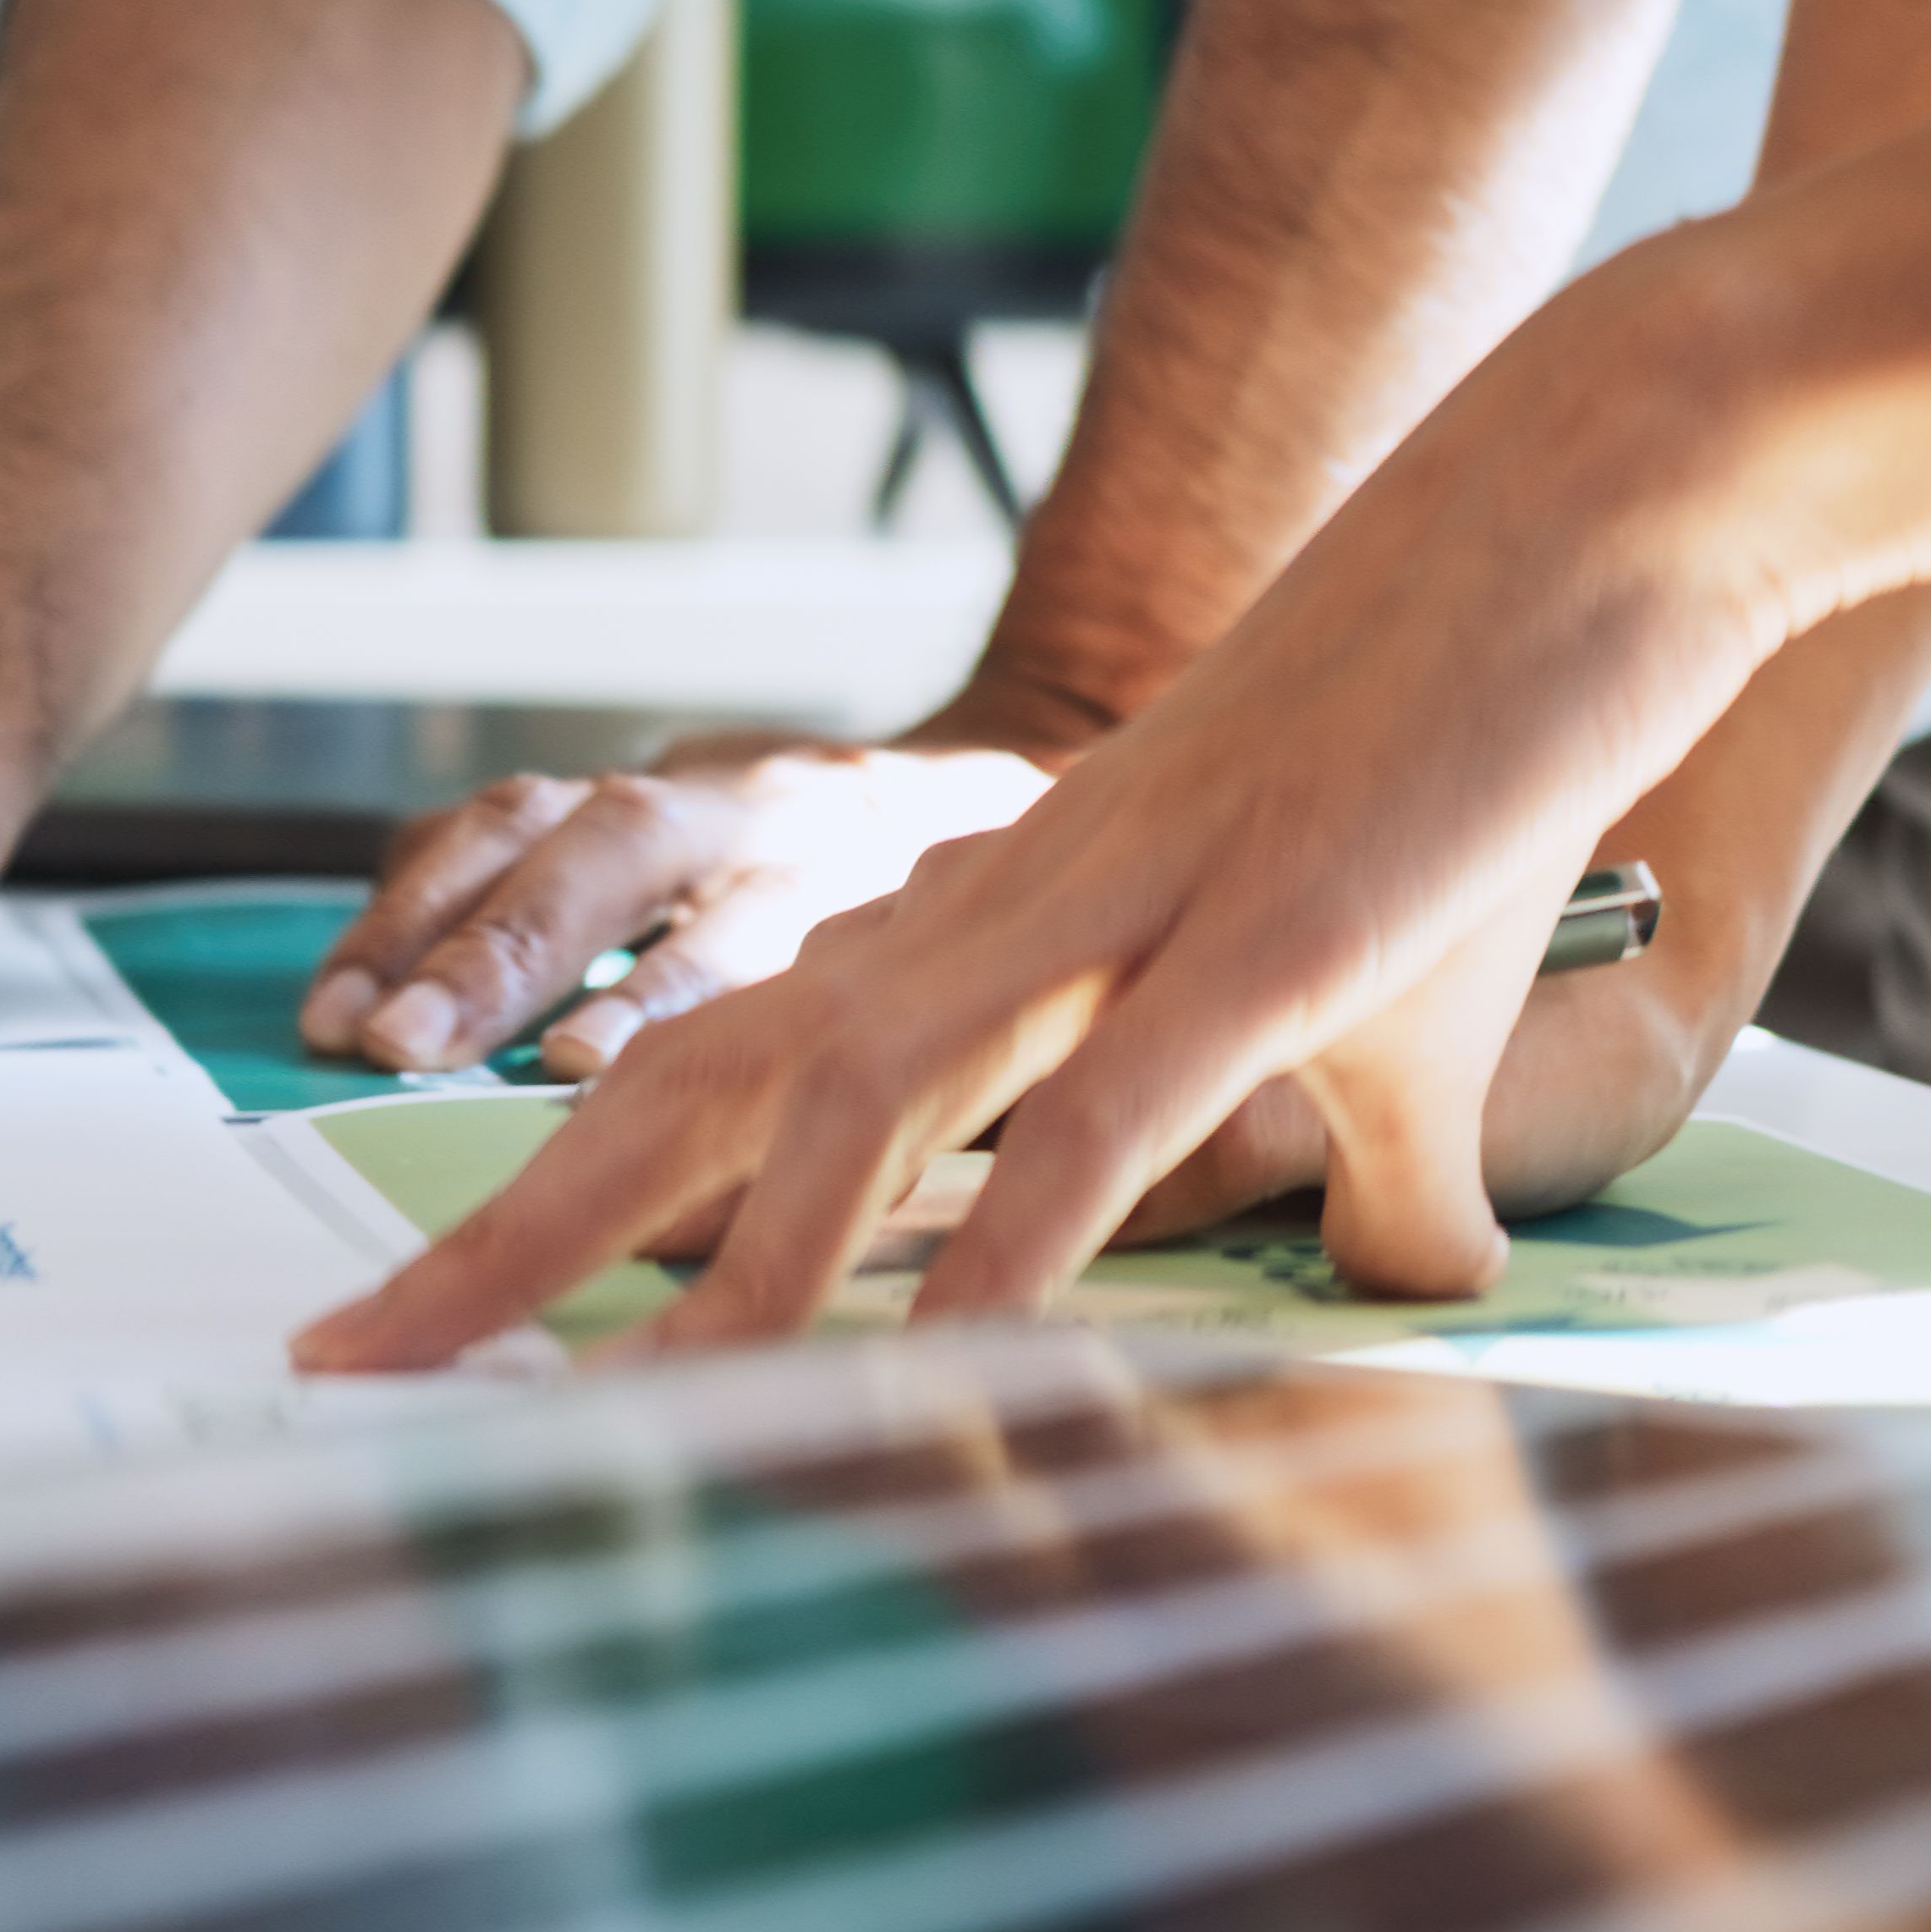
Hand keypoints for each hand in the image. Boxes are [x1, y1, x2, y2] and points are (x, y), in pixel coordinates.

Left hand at [290, 320, 1796, 1364]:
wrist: (1579, 514)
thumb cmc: (1463, 768)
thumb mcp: (1382, 1014)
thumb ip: (1350, 1155)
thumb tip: (1399, 1281)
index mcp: (965, 925)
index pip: (697, 1070)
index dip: (541, 1194)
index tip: (409, 1318)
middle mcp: (984, 915)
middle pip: (686, 1087)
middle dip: (510, 1241)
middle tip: (351, 1366)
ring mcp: (1119, 919)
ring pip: (854, 1107)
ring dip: (725, 1276)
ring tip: (593, 1418)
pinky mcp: (1276, 940)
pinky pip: (1103, 1115)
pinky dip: (1012, 1242)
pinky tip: (940, 1363)